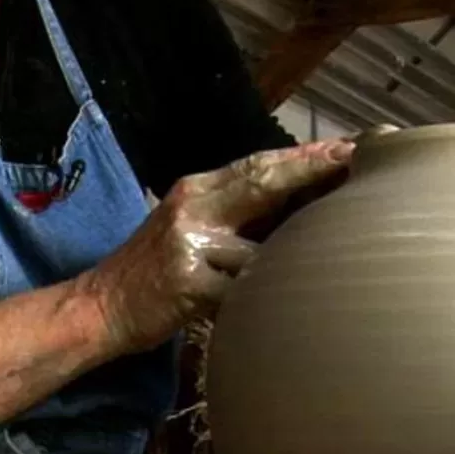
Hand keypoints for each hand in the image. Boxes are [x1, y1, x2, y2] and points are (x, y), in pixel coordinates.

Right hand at [76, 141, 354, 353]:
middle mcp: (193, 208)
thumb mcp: (188, 226)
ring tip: (340, 247)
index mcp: (196, 190)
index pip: (256, 165)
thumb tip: (300, 204)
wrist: (101, 305)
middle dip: (311, 171)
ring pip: (261, 247)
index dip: (302, 157)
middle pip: (260, 183)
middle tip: (353, 163)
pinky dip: (268, 295)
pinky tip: (296, 300)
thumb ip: (233, 213)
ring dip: (298, 250)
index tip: (346, 148)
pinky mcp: (189, 285)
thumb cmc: (153, 269)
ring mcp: (190, 246)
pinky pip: (243, 290)